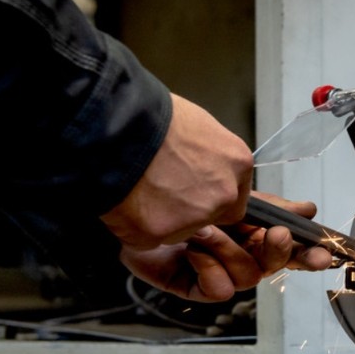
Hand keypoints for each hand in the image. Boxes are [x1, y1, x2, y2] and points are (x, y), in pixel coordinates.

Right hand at [100, 93, 251, 249]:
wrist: (116, 126)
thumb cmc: (153, 116)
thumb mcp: (197, 124)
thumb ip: (210, 154)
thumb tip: (202, 163)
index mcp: (238, 163)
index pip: (235, 197)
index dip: (211, 195)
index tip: (192, 189)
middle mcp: (224, 193)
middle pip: (211, 217)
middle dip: (188, 210)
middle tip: (161, 190)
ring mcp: (194, 217)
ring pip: (179, 230)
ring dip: (162, 219)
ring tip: (138, 190)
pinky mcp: (159, 233)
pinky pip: (146, 237)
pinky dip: (133, 226)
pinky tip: (123, 201)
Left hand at [119, 194, 332, 301]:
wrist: (132, 186)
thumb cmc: (176, 184)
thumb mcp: (232, 189)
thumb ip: (271, 204)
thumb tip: (308, 211)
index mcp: (248, 229)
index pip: (286, 245)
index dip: (306, 252)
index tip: (324, 253)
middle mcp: (235, 251)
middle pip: (272, 265)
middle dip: (278, 251)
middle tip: (275, 234)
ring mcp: (213, 269)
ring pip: (247, 276)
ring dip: (230, 250)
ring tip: (207, 229)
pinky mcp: (191, 285)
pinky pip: (218, 290)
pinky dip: (209, 267)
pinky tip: (193, 249)